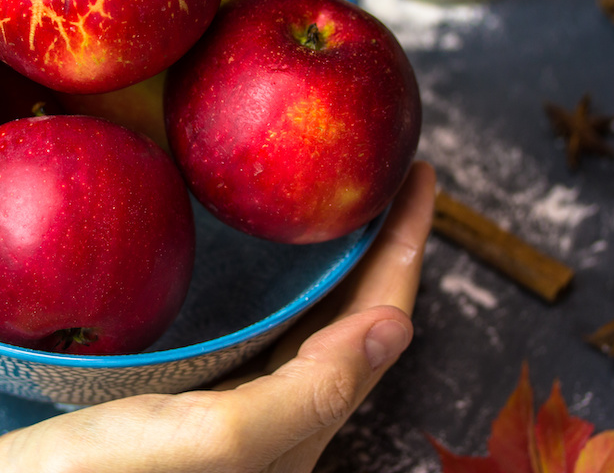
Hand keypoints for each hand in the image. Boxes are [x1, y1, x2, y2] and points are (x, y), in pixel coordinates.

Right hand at [0, 160, 435, 472]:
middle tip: (387, 175)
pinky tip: (265, 265)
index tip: (421, 175)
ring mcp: (237, 417)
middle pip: (354, 327)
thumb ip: (306, 394)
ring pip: (312, 329)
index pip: (377, 329)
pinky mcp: (191, 404)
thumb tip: (394, 327)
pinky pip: (265, 335)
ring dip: (338, 268)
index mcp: (297, 433)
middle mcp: (280, 428)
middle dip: (380, 252)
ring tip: (342, 208)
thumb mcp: (211, 438)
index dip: (406, 252)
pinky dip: (285, 290)